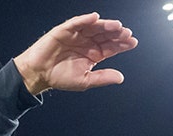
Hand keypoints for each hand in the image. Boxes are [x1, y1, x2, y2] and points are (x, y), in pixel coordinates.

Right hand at [12, 13, 137, 95]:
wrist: (39, 74)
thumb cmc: (60, 77)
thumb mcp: (85, 80)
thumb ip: (102, 78)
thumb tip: (120, 78)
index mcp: (94, 54)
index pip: (111, 47)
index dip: (122, 44)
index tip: (133, 42)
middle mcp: (87, 42)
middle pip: (105, 35)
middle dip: (116, 33)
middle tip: (127, 33)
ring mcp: (76, 35)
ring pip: (94, 27)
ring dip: (105, 25)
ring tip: (116, 26)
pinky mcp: (64, 31)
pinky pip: (76, 23)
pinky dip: (85, 19)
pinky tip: (95, 18)